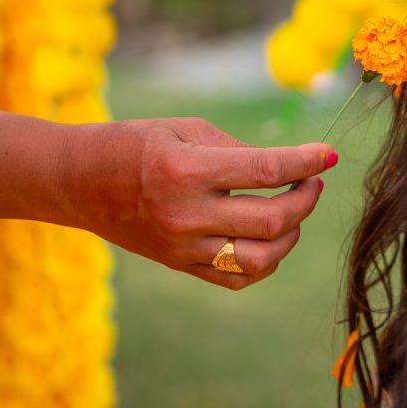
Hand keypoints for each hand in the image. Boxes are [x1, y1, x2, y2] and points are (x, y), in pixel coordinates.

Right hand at [65, 117, 336, 288]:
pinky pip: (238, 278)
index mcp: (187, 171)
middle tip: (312, 181)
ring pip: (262, 259)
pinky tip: (269, 237)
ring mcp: (183, 248)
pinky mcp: (180, 266)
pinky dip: (265, 261)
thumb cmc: (135, 144)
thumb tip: (291, 167)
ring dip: (291, 235)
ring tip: (292, 209)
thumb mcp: (187, 130)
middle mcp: (186, 215)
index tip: (328, 154)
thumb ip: (241, 149)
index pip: (266, 170)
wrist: (78, 181)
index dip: (306, 162)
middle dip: (306, 199)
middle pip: (272, 220)